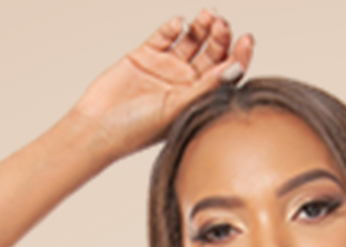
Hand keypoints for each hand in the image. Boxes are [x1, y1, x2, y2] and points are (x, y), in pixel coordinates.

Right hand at [72, 11, 254, 158]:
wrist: (98, 126)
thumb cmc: (137, 130)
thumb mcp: (177, 108)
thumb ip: (206, 87)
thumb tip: (234, 68)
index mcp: (198, 100)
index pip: (225, 75)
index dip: (239, 56)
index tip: (246, 40)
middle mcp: (185, 84)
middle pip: (211, 53)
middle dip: (220, 36)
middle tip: (221, 24)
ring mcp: (166, 68)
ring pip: (191, 40)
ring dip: (201, 27)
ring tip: (206, 16)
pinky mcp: (146, 55)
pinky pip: (165, 35)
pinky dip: (174, 26)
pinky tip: (178, 24)